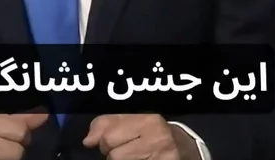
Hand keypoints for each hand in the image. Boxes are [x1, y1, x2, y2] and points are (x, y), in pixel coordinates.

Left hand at [82, 114, 198, 159]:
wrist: (185, 149)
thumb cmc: (153, 133)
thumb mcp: (132, 121)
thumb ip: (107, 125)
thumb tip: (88, 141)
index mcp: (147, 119)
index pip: (108, 135)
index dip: (103, 141)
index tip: (110, 142)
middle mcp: (157, 137)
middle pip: (114, 155)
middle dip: (112, 155)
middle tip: (124, 151)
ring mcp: (162, 157)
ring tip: (132, 157)